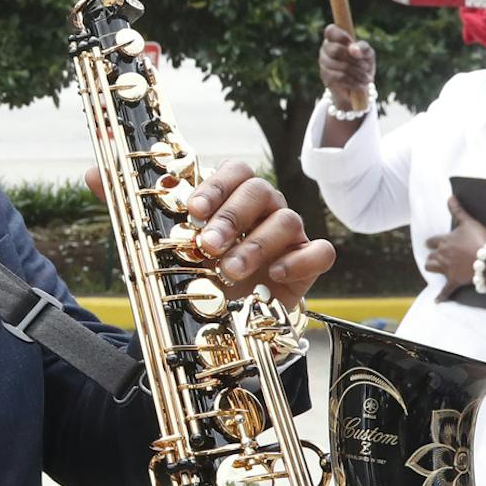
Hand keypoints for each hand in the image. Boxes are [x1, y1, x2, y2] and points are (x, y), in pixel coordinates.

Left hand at [185, 160, 336, 305]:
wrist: (233, 314)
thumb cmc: (211, 276)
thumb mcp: (192, 255)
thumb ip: (185, 234)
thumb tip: (165, 215)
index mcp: (236, 198)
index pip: (236, 171)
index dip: (216, 186)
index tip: (195, 211)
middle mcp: (266, 209)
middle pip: (259, 191)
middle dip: (231, 218)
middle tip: (209, 245)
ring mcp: (291, 234)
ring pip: (287, 220)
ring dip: (256, 245)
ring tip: (230, 270)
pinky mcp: (311, 261)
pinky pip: (321, 252)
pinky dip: (299, 262)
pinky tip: (275, 275)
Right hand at [319, 24, 375, 108]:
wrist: (359, 84)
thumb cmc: (363, 63)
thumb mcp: (367, 53)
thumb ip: (362, 48)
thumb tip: (353, 49)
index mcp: (335, 38)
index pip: (331, 30)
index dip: (341, 36)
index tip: (352, 42)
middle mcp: (326, 49)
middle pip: (335, 50)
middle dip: (353, 59)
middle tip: (366, 66)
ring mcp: (323, 63)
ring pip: (338, 65)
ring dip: (356, 73)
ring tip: (367, 78)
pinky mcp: (325, 76)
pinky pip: (339, 77)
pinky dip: (353, 81)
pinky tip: (361, 84)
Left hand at [423, 196, 485, 292]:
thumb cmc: (481, 239)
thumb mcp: (469, 222)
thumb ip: (457, 210)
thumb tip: (449, 196)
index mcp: (444, 241)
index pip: (432, 241)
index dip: (432, 242)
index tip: (430, 243)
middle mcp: (442, 255)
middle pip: (431, 256)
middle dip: (432, 256)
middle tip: (436, 256)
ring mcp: (447, 269)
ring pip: (432, 268)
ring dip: (433, 267)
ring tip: (435, 268)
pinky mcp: (454, 280)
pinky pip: (445, 291)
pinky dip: (441, 296)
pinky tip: (437, 301)